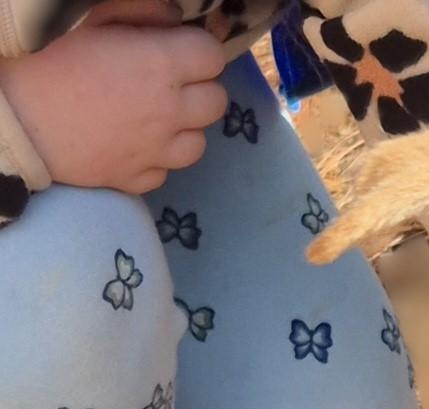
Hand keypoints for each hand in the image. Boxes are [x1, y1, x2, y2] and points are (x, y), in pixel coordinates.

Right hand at [0, 1, 226, 193]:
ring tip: (152, 113)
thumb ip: (142, 11)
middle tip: (166, 80)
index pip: (213, 57)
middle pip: (216, 102)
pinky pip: (166, 170)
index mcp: (161, 66)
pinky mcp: (140, 180)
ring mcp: (158, 152)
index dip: (198, 49)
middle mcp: (170, 113)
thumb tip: (175, 18)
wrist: (16, 116)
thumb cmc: (48, 55)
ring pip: (199, 142)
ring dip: (184, 126)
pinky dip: (156, 157)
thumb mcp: (92, 16)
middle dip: (199, 86)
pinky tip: (132, 141)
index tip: (177, 47)